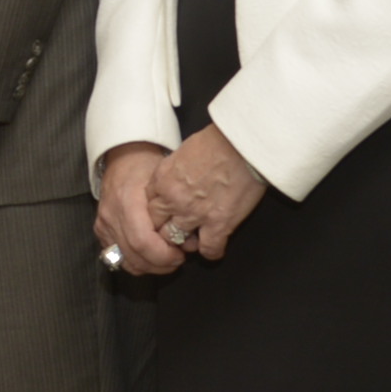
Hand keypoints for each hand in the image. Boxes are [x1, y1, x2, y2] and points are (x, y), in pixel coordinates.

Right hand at [94, 143, 185, 275]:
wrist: (123, 159)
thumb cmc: (147, 167)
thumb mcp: (165, 181)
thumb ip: (176, 212)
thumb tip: (190, 240)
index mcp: (128, 201)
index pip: (143, 242)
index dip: (163, 256)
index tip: (180, 254)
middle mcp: (112, 215)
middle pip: (135, 256)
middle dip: (160, 264)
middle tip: (178, 259)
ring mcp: (103, 225)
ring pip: (125, 261)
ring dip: (149, 267)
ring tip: (166, 259)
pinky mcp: (100, 231)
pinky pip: (117, 258)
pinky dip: (136, 262)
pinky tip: (150, 257)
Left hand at [142, 124, 266, 259]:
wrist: (242, 144)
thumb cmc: (218, 140)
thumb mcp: (184, 150)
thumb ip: (176, 169)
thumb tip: (180, 177)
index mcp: (163, 178)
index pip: (148, 204)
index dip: (159, 210)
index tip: (167, 212)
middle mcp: (173, 199)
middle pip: (157, 225)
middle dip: (164, 229)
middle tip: (176, 231)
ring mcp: (194, 214)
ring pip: (177, 240)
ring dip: (185, 242)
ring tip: (193, 240)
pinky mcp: (218, 224)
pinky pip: (209, 249)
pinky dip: (212, 251)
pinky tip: (215, 247)